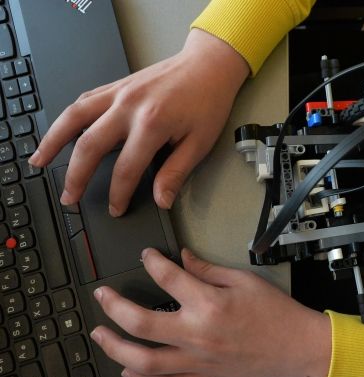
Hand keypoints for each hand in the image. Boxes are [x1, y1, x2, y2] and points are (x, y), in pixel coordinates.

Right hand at [30, 29, 249, 215]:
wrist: (209, 65)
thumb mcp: (200, 143)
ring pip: (74, 117)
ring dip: (53, 140)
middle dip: (76, 176)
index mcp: (151, 124)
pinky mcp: (117, 85)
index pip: (125, 169)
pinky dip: (68, 118)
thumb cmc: (209, 101)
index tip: (115, 209)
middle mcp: (128, 106)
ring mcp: (119, 92)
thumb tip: (161, 200)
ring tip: (39, 161)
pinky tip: (60, 131)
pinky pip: (84, 101)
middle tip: (70, 197)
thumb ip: (176, 173)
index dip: (118, 194)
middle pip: (89, 146)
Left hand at [89, 248, 331, 376]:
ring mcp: (197, 360)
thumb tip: (184, 259)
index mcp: (209, 303)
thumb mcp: (244, 280)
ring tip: (100, 335)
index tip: (147, 256)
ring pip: (144, 361)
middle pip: (140, 323)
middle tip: (102, 295)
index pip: (167, 277)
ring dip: (115, 348)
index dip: (152, 261)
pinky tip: (129, 370)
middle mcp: (197, 334)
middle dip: (114, 306)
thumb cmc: (276, 313)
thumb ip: (209, 270)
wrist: (297, 347)